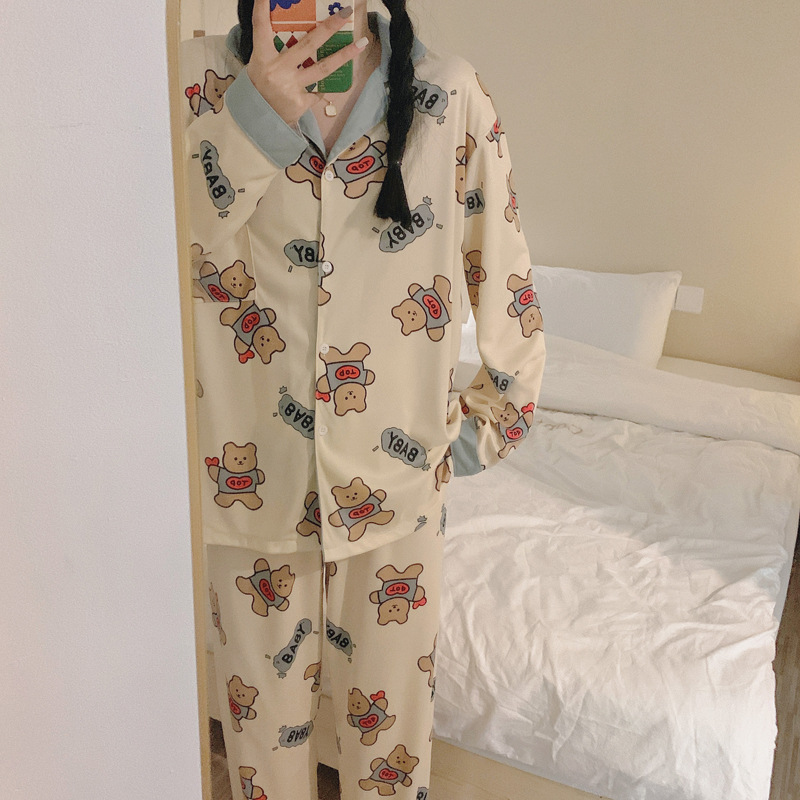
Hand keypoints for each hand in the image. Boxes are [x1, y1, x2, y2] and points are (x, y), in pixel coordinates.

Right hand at [245, 1, 368, 126]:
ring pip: (322, 68)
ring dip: (343, 55)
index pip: (261, 27)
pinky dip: (322, 87)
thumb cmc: (260, 87)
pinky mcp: (301, 103)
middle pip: (307, 45)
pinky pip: (318, 91)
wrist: (261, 121)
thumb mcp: (259, 65)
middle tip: (345, 13)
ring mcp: (291, 87)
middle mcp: (277, 70)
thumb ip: (272, 48)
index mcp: (262, 57)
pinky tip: (331, 84)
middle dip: (328, 27)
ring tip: (361, 44)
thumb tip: (290, 27)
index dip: (262, 8)